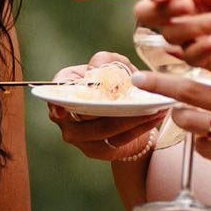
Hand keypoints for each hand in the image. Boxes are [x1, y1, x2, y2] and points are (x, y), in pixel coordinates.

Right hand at [44, 53, 163, 162]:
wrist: (124, 112)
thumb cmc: (113, 82)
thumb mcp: (111, 64)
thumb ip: (105, 60)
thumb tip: (98, 69)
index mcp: (62, 93)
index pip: (54, 96)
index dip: (56, 103)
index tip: (63, 109)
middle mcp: (65, 118)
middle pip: (83, 115)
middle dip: (108, 107)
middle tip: (131, 98)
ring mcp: (80, 138)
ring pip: (103, 129)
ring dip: (130, 119)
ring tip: (153, 108)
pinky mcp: (97, 151)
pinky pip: (119, 140)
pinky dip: (139, 128)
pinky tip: (155, 116)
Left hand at [139, 65, 210, 191]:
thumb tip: (205, 58)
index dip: (189, 53)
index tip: (166, 45)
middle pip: (193, 91)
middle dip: (161, 84)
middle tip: (140, 79)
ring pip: (191, 121)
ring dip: (180, 116)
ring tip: (182, 113)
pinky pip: (202, 146)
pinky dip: (201, 141)